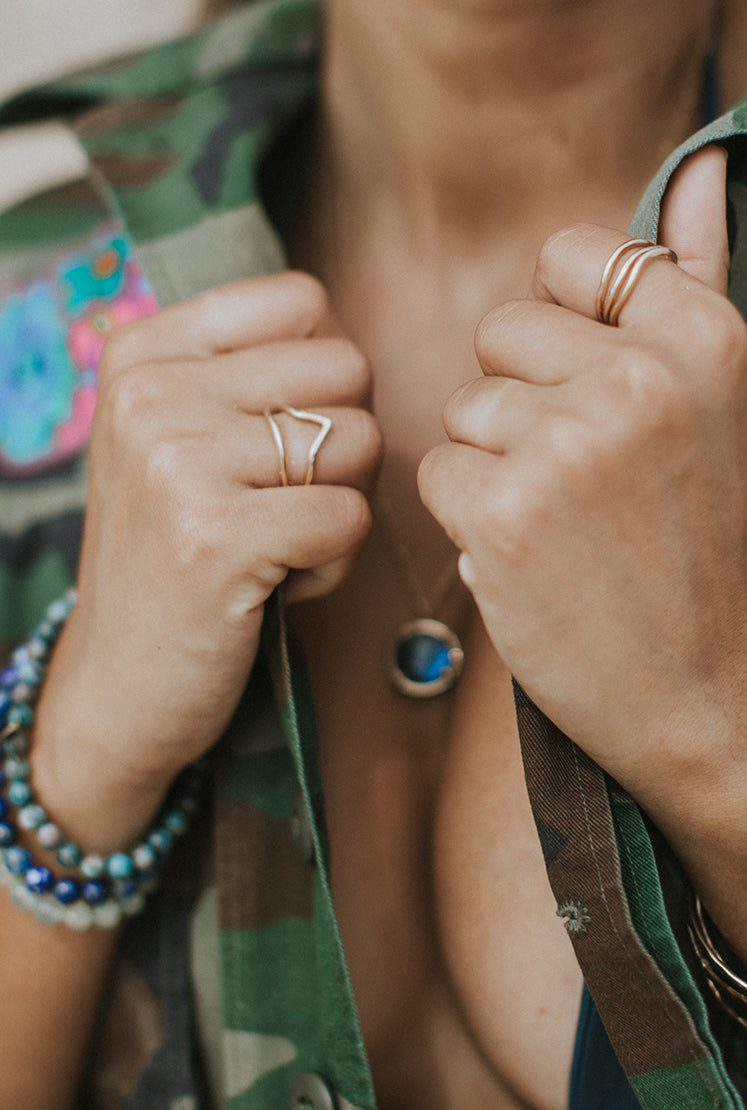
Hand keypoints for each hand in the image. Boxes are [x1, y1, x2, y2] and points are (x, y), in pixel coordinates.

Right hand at [35, 272, 381, 846]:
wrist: (118, 684)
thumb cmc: (173, 556)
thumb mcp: (176, 441)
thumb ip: (247, 374)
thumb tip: (347, 340)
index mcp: (144, 352)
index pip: (305, 300)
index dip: (325, 377)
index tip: (279, 437)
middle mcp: (151, 393)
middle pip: (349, 370)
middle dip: (345, 446)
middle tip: (284, 504)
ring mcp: (176, 461)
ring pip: (362, 443)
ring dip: (341, 508)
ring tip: (276, 544)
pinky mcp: (214, 536)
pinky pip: (352, 518)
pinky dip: (335, 564)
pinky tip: (277, 584)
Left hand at [419, 148, 746, 839]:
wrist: (711, 698)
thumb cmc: (710, 553)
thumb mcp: (726, 407)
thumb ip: (701, 283)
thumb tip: (693, 168)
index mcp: (705, 338)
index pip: (572, 257)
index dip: (560, 323)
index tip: (586, 385)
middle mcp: (639, 379)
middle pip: (501, 332)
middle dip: (520, 398)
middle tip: (578, 476)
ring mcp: (568, 446)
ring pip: (463, 407)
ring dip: (494, 462)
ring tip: (562, 525)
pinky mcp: (503, 515)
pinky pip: (436, 471)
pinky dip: (467, 516)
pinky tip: (526, 558)